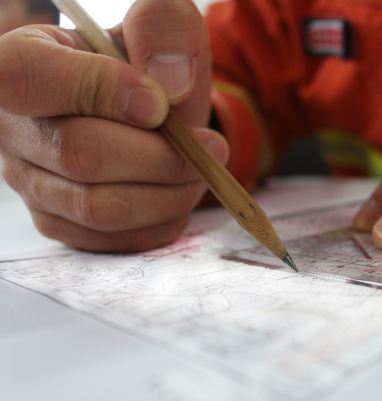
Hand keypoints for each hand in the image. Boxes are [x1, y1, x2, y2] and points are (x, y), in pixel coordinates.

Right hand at [0, 0, 226, 251]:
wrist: (151, 113)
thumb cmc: (151, 69)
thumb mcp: (162, 30)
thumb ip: (164, 29)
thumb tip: (169, 84)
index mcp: (25, 61)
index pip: (28, 76)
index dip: (101, 92)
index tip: (160, 105)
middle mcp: (13, 127)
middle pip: (80, 154)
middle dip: (162, 156)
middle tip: (210, 148)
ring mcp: (30, 181)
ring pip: (100, 207)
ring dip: (168, 193)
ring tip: (200, 171)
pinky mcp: (59, 222)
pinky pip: (115, 238)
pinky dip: (162, 220)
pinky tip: (178, 192)